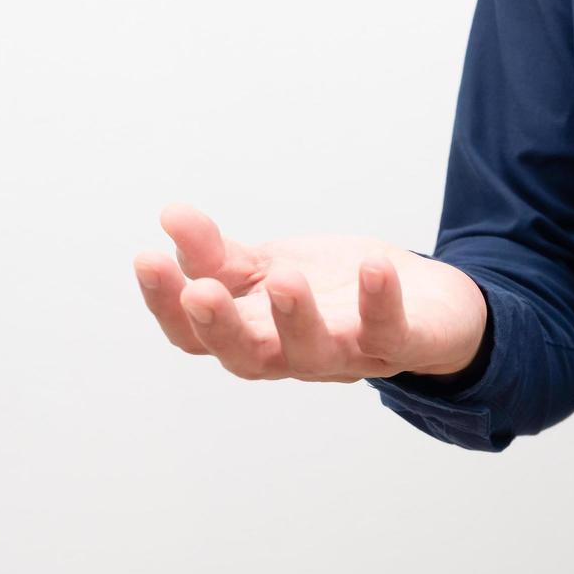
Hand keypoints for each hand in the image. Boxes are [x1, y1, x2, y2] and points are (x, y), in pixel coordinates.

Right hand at [133, 204, 487, 382]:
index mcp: (254, 335)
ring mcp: (347, 353)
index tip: (146, 258)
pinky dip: (380, 301)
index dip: (166, 305)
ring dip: (296, 319)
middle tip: (200, 293)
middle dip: (222, 328)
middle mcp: (294, 355)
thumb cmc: (335, 290)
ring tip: (284, 278)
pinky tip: (373, 266)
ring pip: (314, 353)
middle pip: (248, 358)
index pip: (196, 336)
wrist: (426, 305)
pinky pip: (390, 331)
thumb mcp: (269, 266)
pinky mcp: (400, 344)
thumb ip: (219, 254)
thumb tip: (169, 215)